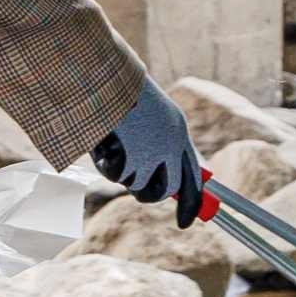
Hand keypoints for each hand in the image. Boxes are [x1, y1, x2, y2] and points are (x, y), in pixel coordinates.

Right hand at [91, 81, 207, 226]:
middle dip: (151, 196)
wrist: (103, 74)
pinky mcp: (136, 156)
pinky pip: (119, 177)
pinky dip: (106, 164)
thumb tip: (156, 179)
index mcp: (178, 130)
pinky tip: (102, 141)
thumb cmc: (118, 90)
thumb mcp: (145, 114)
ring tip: (110, 148)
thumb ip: (154, 142)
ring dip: (121, 174)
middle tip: (138, 192)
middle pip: (168, 190)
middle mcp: (173, 143)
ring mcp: (156, 152)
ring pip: (139, 186)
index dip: (191, 201)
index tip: (187, 221)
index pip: (193, 175)